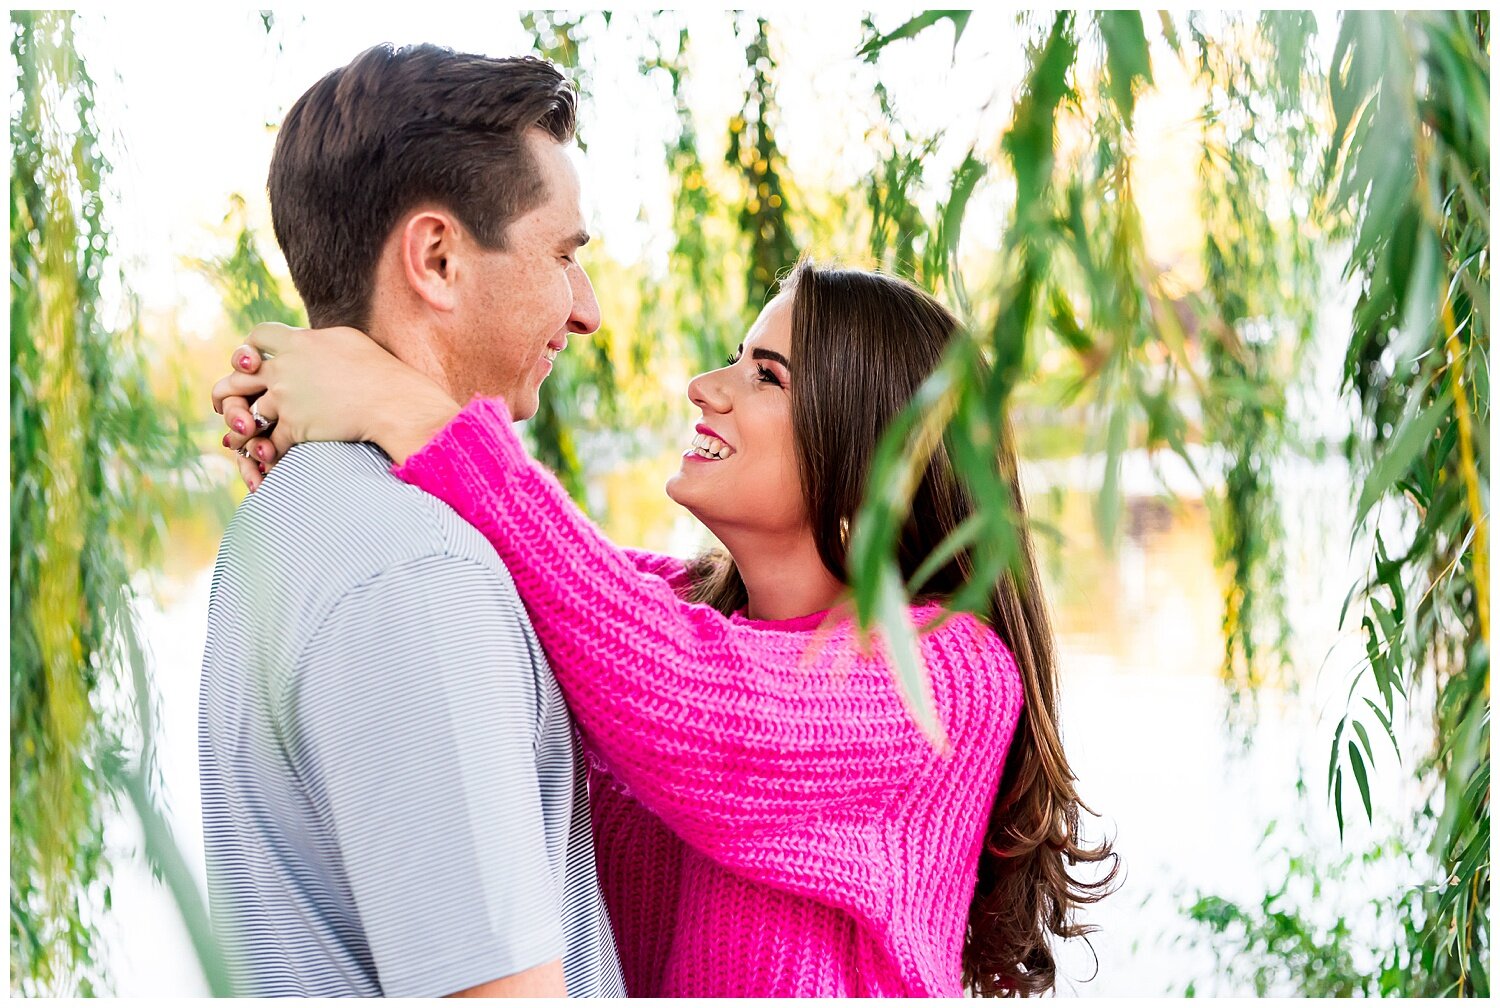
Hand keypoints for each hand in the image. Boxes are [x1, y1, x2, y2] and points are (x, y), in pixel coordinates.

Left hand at [213, 322, 460, 489]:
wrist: (394, 403)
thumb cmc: (381, 371)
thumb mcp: (348, 341)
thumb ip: (320, 340)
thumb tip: (312, 339)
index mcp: (298, 343)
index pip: (259, 336)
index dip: (249, 348)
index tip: (251, 361)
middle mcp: (285, 368)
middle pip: (237, 376)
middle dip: (228, 390)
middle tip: (225, 403)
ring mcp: (287, 399)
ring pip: (247, 414)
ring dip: (241, 428)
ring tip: (238, 438)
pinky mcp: (295, 427)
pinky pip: (269, 443)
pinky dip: (265, 454)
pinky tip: (265, 461)